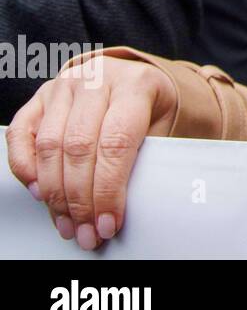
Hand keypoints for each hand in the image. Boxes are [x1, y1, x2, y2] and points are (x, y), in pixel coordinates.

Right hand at [6, 55, 177, 250]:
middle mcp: (97, 78)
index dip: (108, 190)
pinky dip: (25, 167)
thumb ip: (144, 159)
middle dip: (81, 200)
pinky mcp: (40, 96)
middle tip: (86, 231)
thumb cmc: (152, 108)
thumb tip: (119, 207)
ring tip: (68, 222)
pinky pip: (21, 133)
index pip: (116, 143)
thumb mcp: (162, 126)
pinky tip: (40, 193)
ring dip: (55, 193)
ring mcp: (65, 84)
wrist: (136, 79)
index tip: (109, 223)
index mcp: (135, 84)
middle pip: (80, 148)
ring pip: (50, 145)